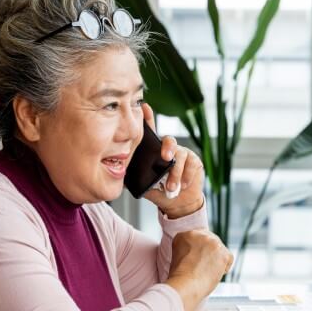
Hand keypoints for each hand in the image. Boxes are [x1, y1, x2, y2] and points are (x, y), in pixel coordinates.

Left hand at [140, 103, 204, 218]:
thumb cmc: (159, 190)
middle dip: (168, 148)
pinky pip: (191, 164)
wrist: (177, 203)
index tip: (145, 107)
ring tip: (171, 187)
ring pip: (180, 156)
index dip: (148, 118)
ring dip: (176, 173)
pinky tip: (183, 185)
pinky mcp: (194, 161)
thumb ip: (134, 175)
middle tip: (165, 159)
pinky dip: (186, 176)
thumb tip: (117, 172)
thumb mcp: (143, 183)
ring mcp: (183, 153)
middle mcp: (169, 149)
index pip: (150, 132)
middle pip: (169, 140)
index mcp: (155, 151)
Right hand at [164, 230, 232, 310]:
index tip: (196, 261)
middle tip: (203, 267)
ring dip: (215, 261)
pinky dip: (223, 267)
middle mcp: (200, 234)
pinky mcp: (223, 252)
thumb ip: (188, 251)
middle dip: (209, 254)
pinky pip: (228, 258)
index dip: (199, 251)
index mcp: (185, 235)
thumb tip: (200, 256)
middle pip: (210, 242)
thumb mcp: (177, 258)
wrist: (185, 285)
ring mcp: (212, 242)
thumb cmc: (179, 279)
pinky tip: (214, 274)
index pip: (198, 239)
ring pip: (220, 249)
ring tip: (206, 272)